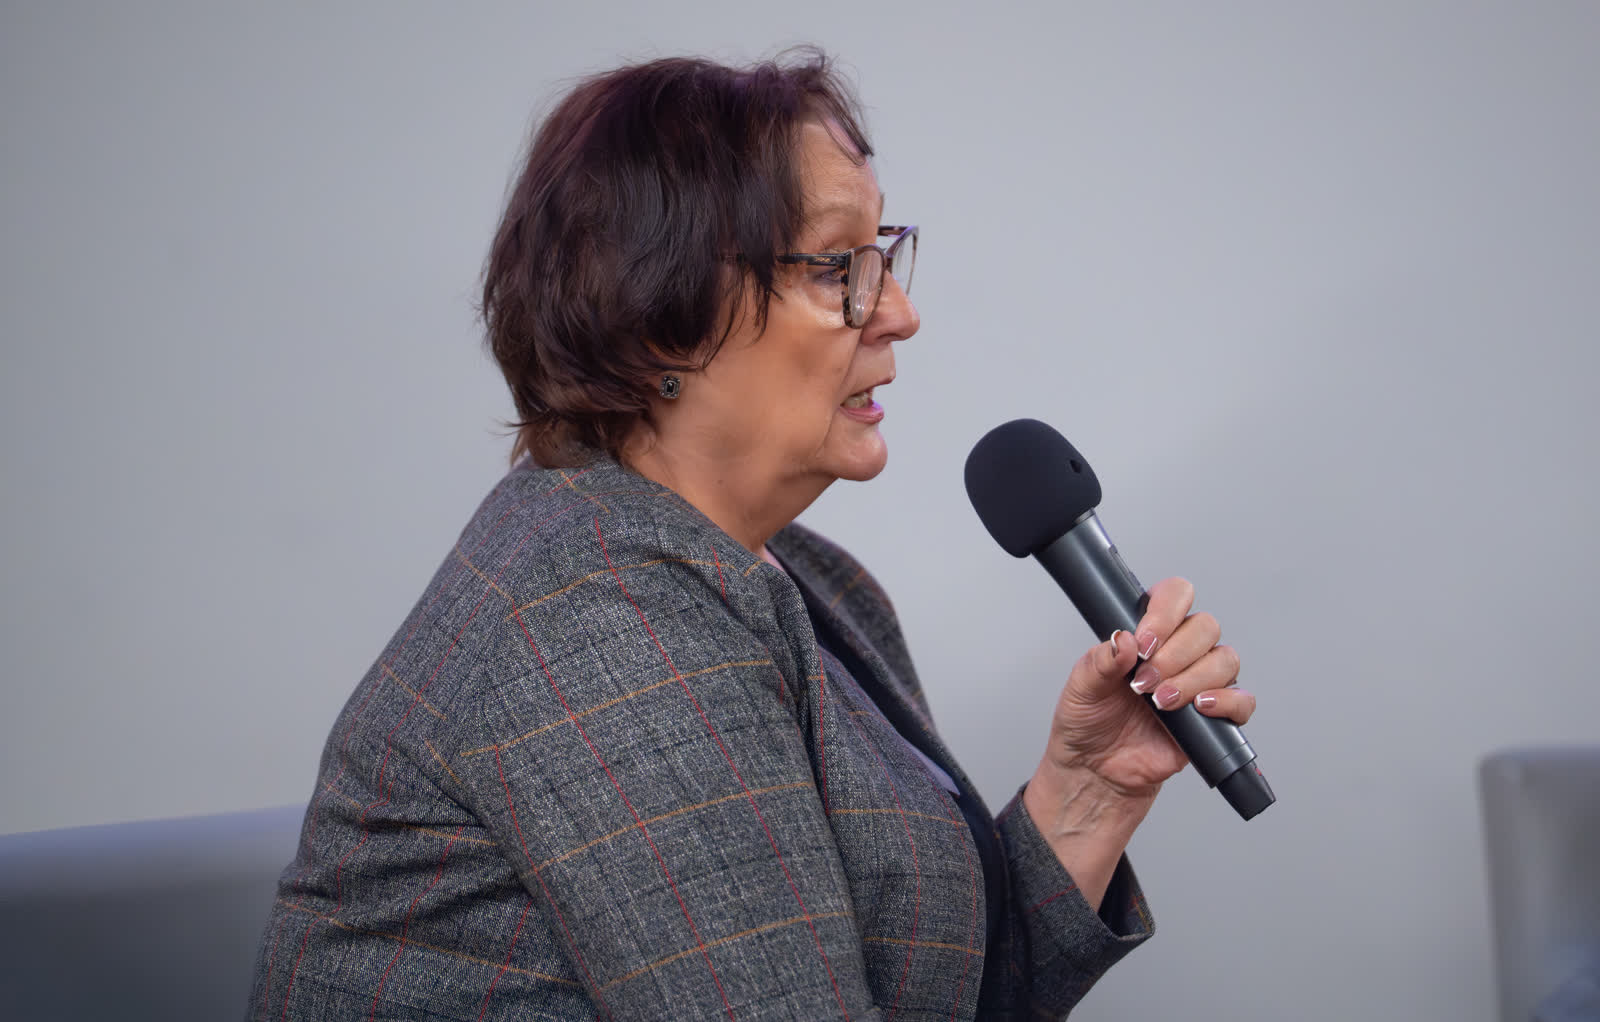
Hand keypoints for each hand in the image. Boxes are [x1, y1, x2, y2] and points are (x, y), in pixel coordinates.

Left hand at [1039, 576, 1255, 804]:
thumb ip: (1100, 660)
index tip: (1145, 642)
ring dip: (1193, 679)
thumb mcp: (1081, 686)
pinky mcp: (1214, 717)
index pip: (1175, 596)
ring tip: (1161, 702)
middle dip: (1175, 654)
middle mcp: (1178, 652)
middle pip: (1205, 626)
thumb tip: (1125, 639)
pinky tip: (1200, 708)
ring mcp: (1199, 683)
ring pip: (1224, 659)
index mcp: (1148, 633)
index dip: (1166, 613)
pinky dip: (1227, 701)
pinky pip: (1242, 700)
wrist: (1095, 770)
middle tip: (1144, 683)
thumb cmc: (1087, 723)